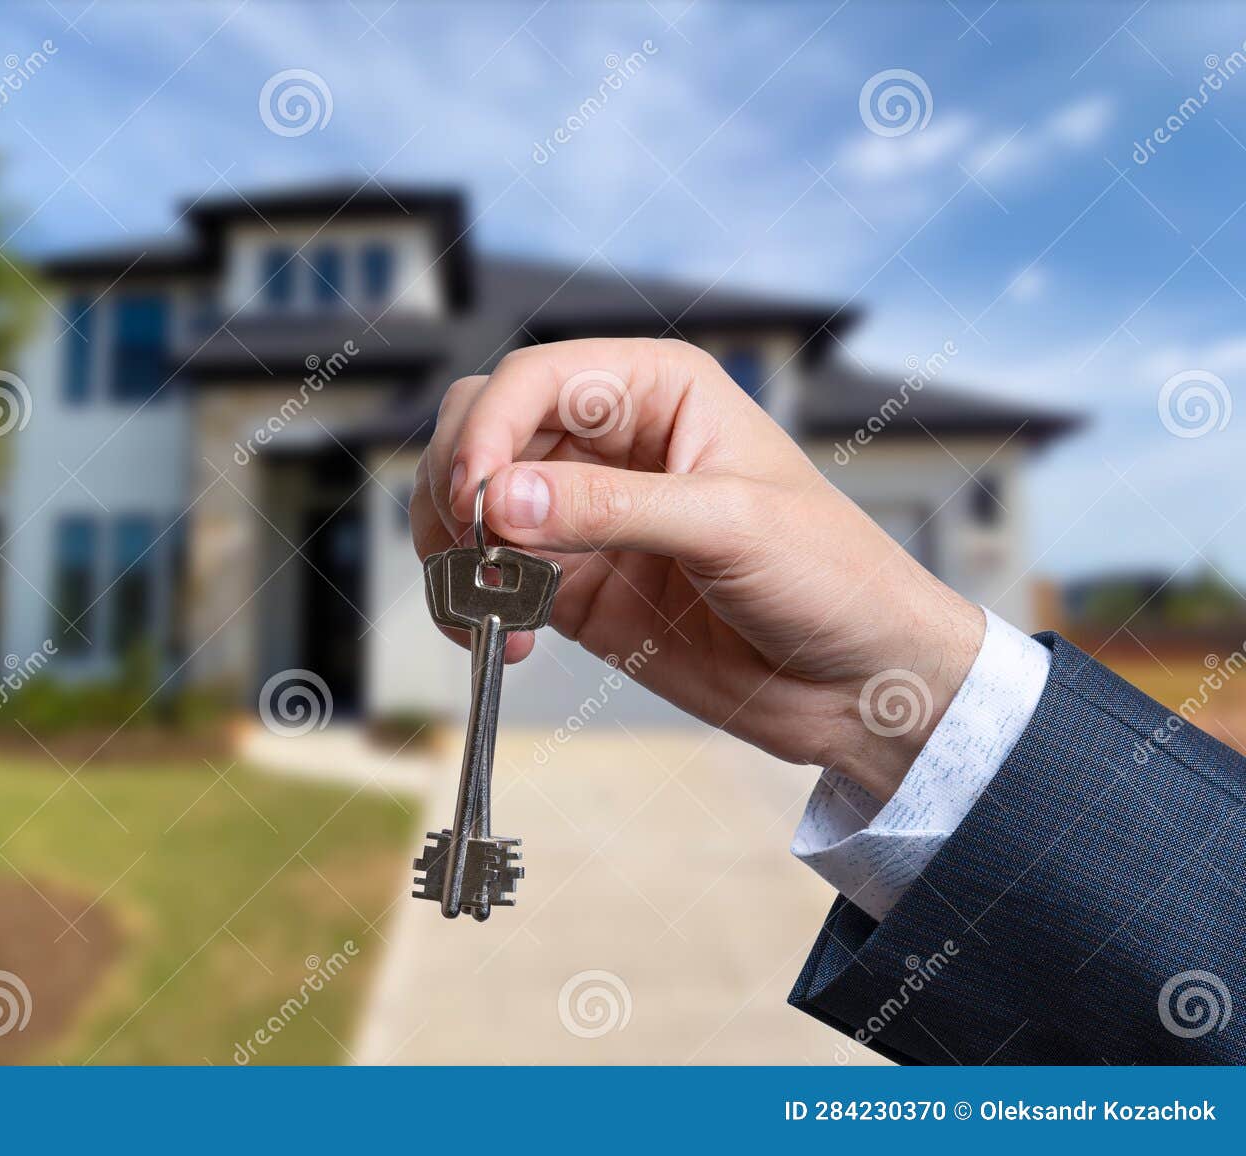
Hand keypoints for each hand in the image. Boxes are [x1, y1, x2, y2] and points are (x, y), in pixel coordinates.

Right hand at [411, 338, 984, 800]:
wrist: (861, 682)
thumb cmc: (835, 577)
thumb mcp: (733, 527)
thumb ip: (615, 509)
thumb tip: (502, 498)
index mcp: (657, 392)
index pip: (535, 380)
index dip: (490, 429)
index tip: (475, 496)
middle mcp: (610, 444)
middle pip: (484, 429)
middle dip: (458, 483)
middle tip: (472, 549)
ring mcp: (586, 517)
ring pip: (473, 505)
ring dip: (454, 551)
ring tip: (480, 606)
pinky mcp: (575, 586)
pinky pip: (492, 580)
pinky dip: (473, 607)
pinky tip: (504, 640)